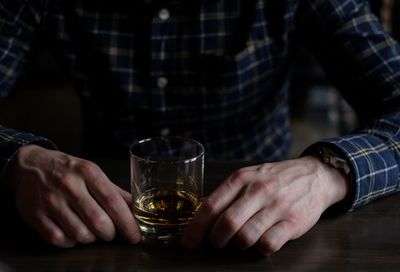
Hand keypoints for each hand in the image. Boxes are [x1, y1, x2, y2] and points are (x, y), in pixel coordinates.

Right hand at [1, 145, 140, 247]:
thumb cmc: (67, 170)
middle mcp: (69, 185)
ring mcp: (51, 201)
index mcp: (88, 172)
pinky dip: (71, 242)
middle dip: (110, 233)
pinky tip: (73, 232)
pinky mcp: (36, 216)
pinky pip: (60, 240)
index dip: (127, 223)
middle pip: (98, 221)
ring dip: (92, 238)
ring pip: (80, 234)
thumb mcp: (92, 173)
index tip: (135, 236)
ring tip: (91, 230)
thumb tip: (136, 210)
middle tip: (111, 232)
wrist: (30, 165)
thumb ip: (115, 192)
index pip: (113, 202)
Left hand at [181, 156, 348, 254]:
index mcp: (242, 179)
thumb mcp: (249, 176)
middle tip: (217, 243)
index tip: (188, 242)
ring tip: (241, 241)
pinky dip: (259, 249)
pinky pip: (267, 245)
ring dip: (237, 246)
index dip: (196, 228)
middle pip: (226, 224)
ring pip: (245, 237)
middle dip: (216, 240)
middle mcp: (258, 191)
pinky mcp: (293, 222)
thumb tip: (201, 216)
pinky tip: (260, 242)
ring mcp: (276, 206)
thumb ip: (227, 194)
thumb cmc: (276, 178)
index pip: (211, 206)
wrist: (315, 175)